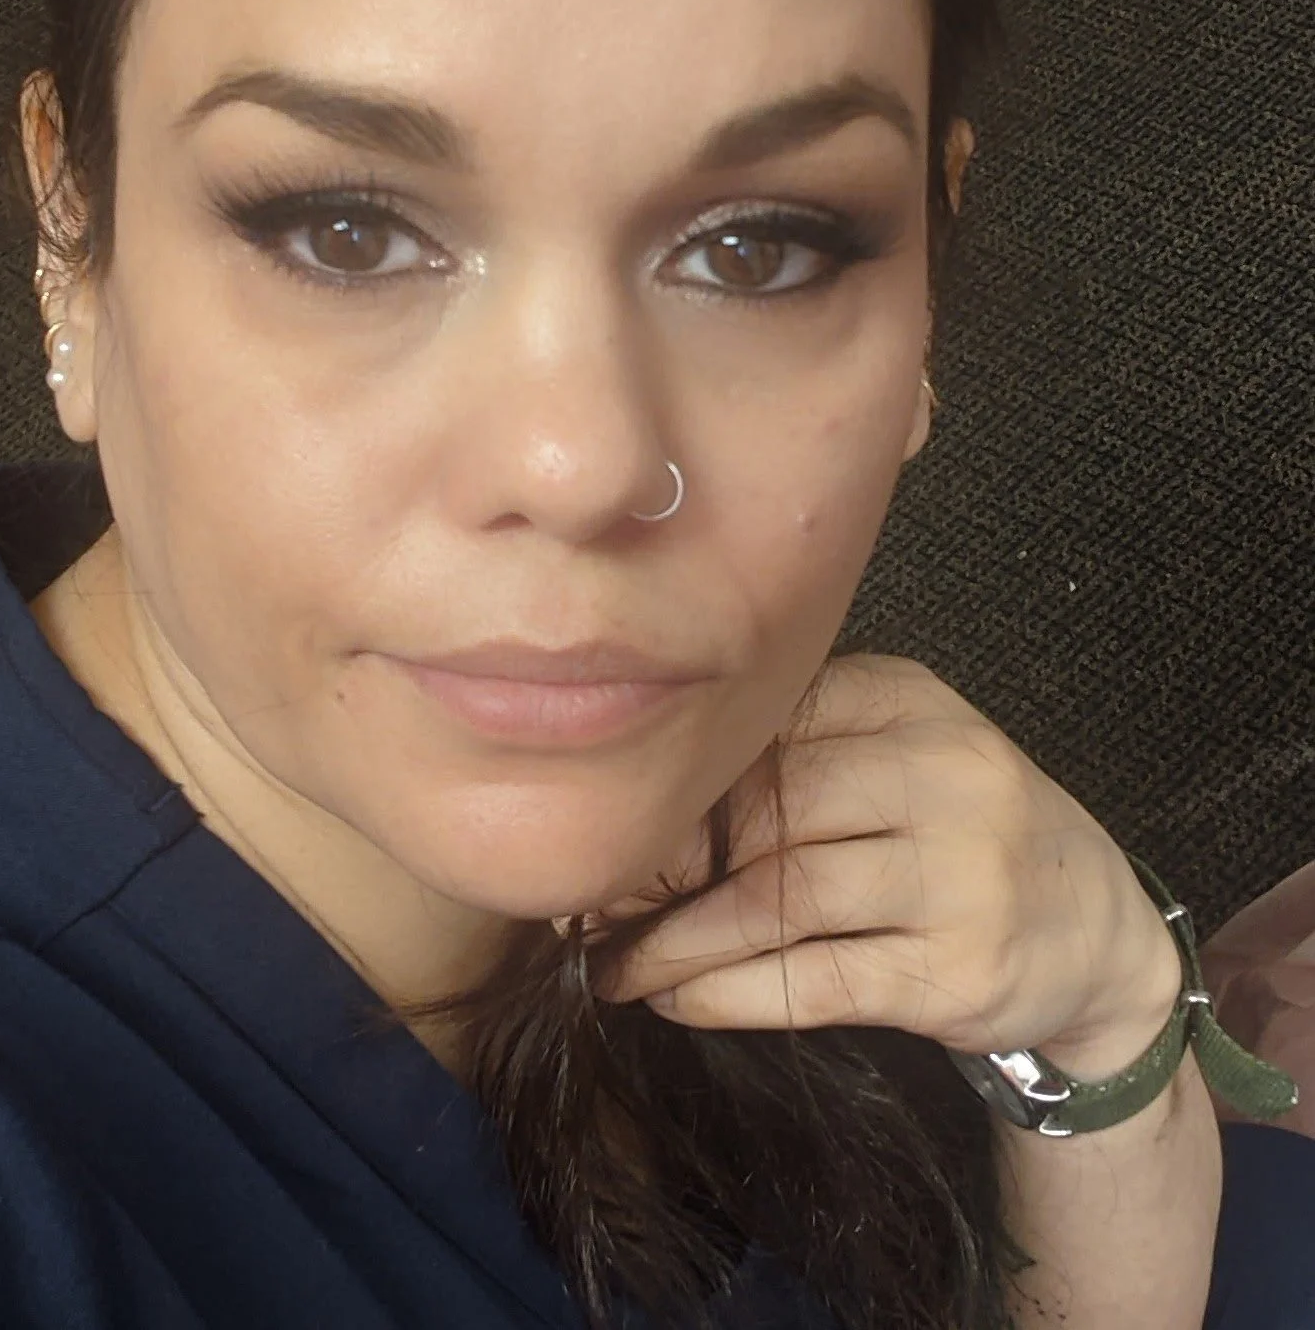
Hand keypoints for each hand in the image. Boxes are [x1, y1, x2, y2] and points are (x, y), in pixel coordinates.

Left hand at [581, 653, 1183, 1080]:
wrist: (1096, 933)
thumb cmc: (961, 833)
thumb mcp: (900, 752)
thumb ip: (798, 754)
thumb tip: (646, 801)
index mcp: (908, 698)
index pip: (767, 723)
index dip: (680, 782)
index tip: (612, 821)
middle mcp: (943, 772)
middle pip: (767, 808)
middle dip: (669, 864)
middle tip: (599, 900)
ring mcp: (958, 873)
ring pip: (782, 898)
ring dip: (680, 940)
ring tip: (615, 963)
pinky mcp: (956, 970)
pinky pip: (814, 980)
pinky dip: (728, 994)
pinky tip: (674, 999)